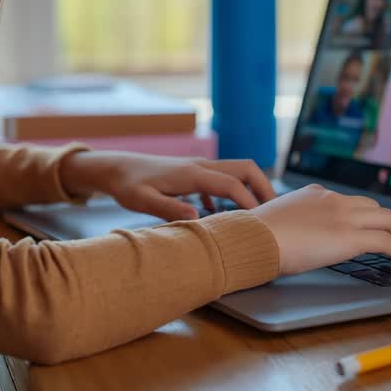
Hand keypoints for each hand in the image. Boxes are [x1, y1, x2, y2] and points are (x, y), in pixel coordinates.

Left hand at [59, 151, 275, 221]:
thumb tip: (198, 218)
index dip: (251, 203)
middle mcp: (201, 166)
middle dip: (264, 188)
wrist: (117, 168)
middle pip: (246, 168)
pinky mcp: (194, 173)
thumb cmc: (129, 186)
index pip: (233, 185)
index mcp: (193, 174)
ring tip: (257, 215)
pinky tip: (221, 213)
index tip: (261, 223)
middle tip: (273, 213)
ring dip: (252, 189)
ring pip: (237, 171)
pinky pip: (222, 179)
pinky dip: (232, 193)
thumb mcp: (143, 201)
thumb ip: (169, 208)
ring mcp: (199, 167)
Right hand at [250, 184, 390, 274]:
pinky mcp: (350, 236)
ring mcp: (343, 216)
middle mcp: (333, 200)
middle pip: (375, 208)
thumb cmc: (255, 236)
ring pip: (389, 220)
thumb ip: (292, 226)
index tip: (375, 229)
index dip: (368, 217)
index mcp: (315, 194)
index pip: (351, 202)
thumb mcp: (276, 222)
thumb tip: (291, 242)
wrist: (253, 238)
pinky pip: (387, 241)